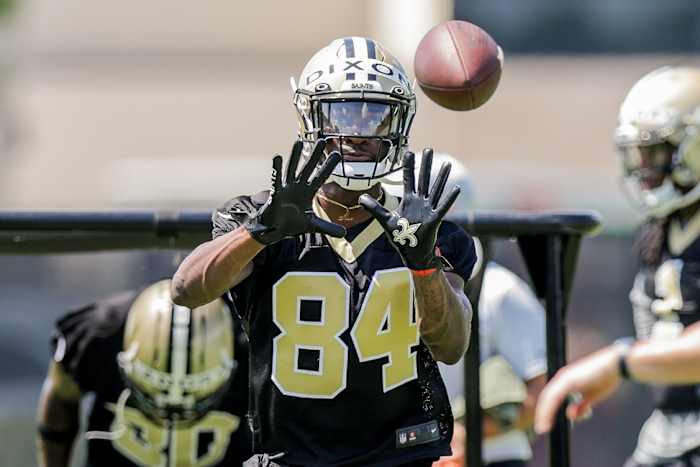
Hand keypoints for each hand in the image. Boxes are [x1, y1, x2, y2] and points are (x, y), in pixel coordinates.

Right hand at [245, 140, 345, 244]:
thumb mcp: (312, 225)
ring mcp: (286, 188)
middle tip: (322, 140)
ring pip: (292, 169)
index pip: (321, 177)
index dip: (328, 166)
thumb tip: (344, 234)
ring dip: (295, 156)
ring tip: (299, 142)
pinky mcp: (276, 193)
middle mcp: (298, 187)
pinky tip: (277, 157)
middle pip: (308, 168)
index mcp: (308, 192)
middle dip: (315, 155)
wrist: (274, 230)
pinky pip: (276, 179)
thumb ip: (328, 227)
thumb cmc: (291, 223)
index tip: (337, 154)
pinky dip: (276, 169)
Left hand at [359, 149, 459, 269]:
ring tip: (447, 164)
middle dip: (425, 164)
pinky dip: (449, 199)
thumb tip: (360, 197)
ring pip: (435, 190)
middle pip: (423, 179)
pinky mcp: (434, 219)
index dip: (408, 166)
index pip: (408, 179)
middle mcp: (419, 202)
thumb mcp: (385, 220)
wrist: (412, 253)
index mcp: (408, 200)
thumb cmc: (400, 237)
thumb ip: (374, 208)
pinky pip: (443, 207)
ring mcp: (428, 209)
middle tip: (429, 149)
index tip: (409, 152)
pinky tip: (457, 189)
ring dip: (441, 177)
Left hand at [534, 346, 622, 433]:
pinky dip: (549, 409)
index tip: (545, 424)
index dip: (546, 411)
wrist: (615, 364)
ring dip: (543, 414)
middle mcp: (562, 378)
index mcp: (566, 381)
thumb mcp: (592, 397)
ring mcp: (564, 378)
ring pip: (548, 398)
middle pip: (546, 398)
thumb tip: (570, 416)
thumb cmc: (605, 378)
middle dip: (542, 414)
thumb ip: (581, 406)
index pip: (551, 398)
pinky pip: (555, 397)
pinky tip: (548, 420)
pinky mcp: (569, 380)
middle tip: (541, 429)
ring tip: (542, 428)